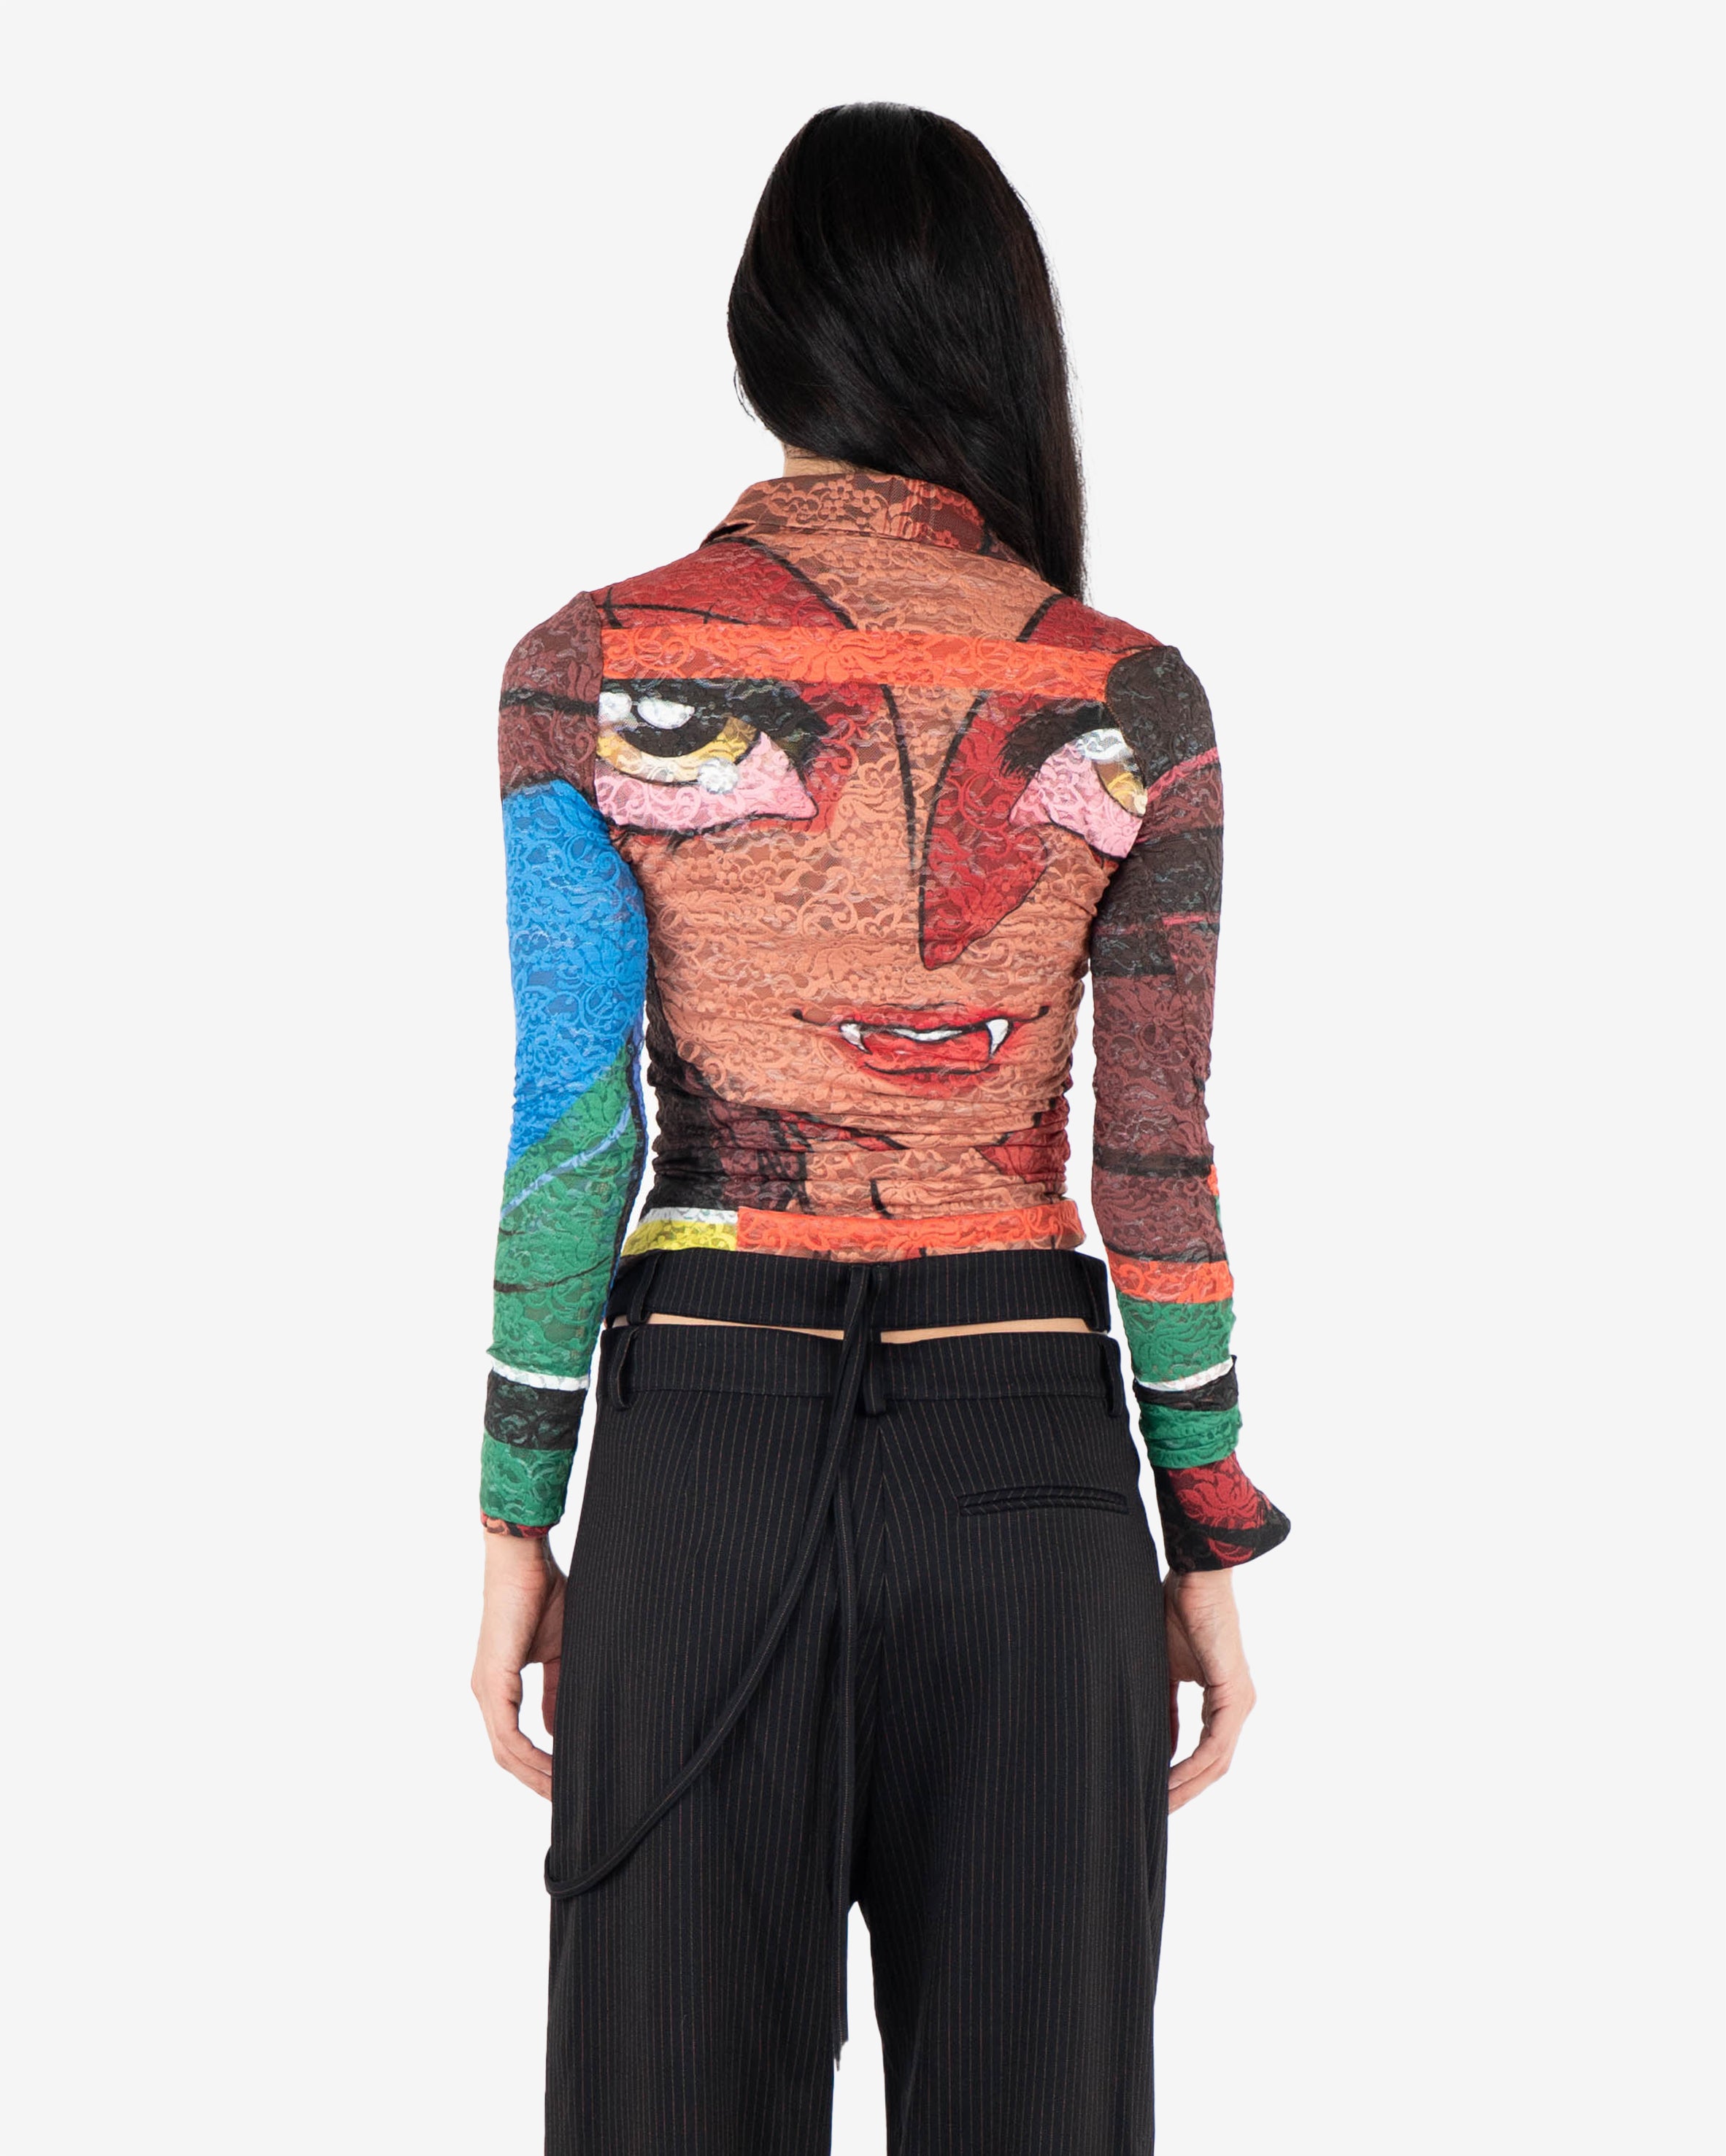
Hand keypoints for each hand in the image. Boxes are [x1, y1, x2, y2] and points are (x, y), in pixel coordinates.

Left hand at [472, 1529, 566, 1799]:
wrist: (525, 1560)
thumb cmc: (542, 1595)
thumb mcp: (558, 1654)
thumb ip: (556, 1692)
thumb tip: (559, 1731)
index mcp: (498, 1686)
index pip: (513, 1742)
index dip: (537, 1767)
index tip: (565, 1783)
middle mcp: (486, 1692)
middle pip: (505, 1756)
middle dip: (536, 1782)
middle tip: (567, 1801)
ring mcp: (486, 1689)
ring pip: (504, 1751)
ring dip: (534, 1775)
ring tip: (563, 1792)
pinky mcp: (492, 1680)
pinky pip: (507, 1733)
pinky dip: (530, 1754)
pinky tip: (554, 1765)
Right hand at [1163, 1567, 1255, 1811]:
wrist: (1195, 1577)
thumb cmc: (1177, 1611)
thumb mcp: (1164, 1670)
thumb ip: (1164, 1708)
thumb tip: (1156, 1746)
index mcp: (1223, 1700)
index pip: (1206, 1753)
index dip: (1182, 1777)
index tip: (1155, 1793)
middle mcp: (1237, 1706)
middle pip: (1215, 1766)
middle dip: (1185, 1792)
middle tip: (1155, 1812)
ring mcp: (1239, 1702)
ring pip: (1217, 1762)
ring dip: (1188, 1787)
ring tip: (1159, 1804)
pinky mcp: (1233, 1695)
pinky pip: (1215, 1746)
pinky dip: (1191, 1766)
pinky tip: (1168, 1779)